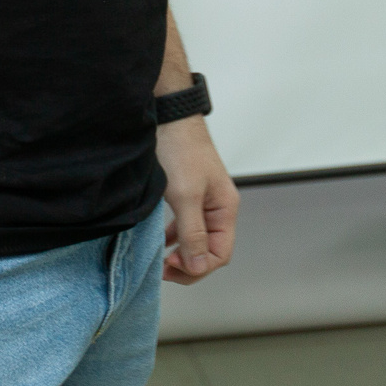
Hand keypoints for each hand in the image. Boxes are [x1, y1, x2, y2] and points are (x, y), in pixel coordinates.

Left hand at [157, 115, 237, 283]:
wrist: (167, 117)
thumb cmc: (180, 149)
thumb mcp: (186, 197)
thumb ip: (193, 234)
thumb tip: (199, 267)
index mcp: (225, 209)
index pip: (220, 254)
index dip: (197, 267)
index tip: (171, 266)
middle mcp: (217, 207)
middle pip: (210, 250)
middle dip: (189, 263)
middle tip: (163, 268)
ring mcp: (203, 200)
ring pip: (196, 238)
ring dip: (180, 252)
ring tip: (160, 260)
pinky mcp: (187, 193)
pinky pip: (185, 225)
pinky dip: (173, 237)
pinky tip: (160, 241)